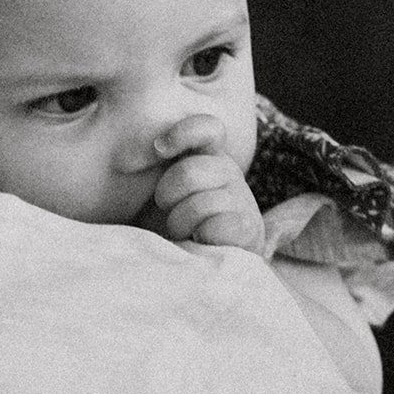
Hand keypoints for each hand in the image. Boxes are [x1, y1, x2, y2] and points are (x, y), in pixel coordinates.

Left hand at [146, 114, 265, 253]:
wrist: (188, 263)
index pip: (207, 129)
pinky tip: (202, 242)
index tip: (159, 149)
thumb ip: (144, 158)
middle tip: (169, 212)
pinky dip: (203, 237)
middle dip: (168, 196)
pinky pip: (220, 226)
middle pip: (190, 172)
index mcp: (205, 154)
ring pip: (201, 204)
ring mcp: (242, 198)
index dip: (184, 133)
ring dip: (181, 224)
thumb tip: (152, 145)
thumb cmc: (164, 223)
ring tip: (184, 232)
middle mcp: (227, 171)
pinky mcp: (250, 227)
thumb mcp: (151, 187)